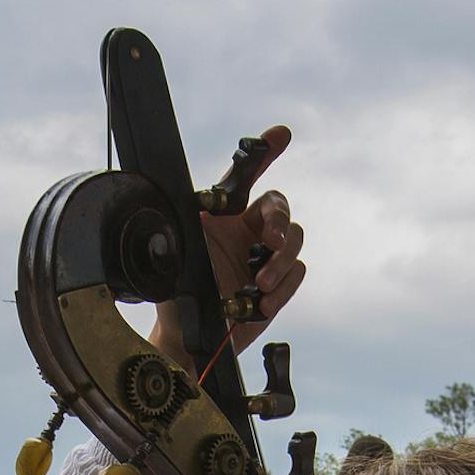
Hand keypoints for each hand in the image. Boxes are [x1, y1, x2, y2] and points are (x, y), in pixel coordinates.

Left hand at [147, 125, 304, 369]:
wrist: (191, 340)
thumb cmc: (177, 296)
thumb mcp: (180, 251)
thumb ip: (194, 223)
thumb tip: (200, 197)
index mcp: (224, 215)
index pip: (246, 176)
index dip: (265, 152)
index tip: (281, 134)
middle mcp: (246, 231)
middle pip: (279, 206)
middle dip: (281, 221)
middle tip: (272, 241)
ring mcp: (263, 257)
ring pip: (294, 241)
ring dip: (281, 262)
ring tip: (260, 285)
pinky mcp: (277, 285)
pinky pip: (296, 275)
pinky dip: (283, 289)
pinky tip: (262, 303)